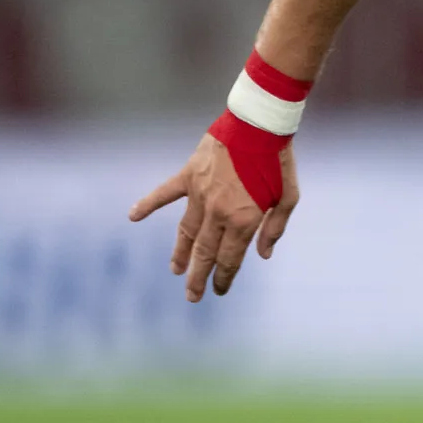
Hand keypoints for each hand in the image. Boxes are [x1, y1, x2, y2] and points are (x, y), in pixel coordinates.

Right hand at [129, 132, 298, 301]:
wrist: (259, 126)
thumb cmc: (279, 162)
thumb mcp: (289, 197)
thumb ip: (275, 228)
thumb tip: (263, 256)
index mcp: (244, 219)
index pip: (230, 258)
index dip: (224, 277)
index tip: (218, 291)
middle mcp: (219, 212)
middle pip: (205, 252)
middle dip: (198, 277)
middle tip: (192, 297)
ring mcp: (200, 194)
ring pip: (186, 232)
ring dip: (180, 253)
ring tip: (176, 271)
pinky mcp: (188, 176)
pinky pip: (164, 194)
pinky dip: (147, 205)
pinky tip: (133, 216)